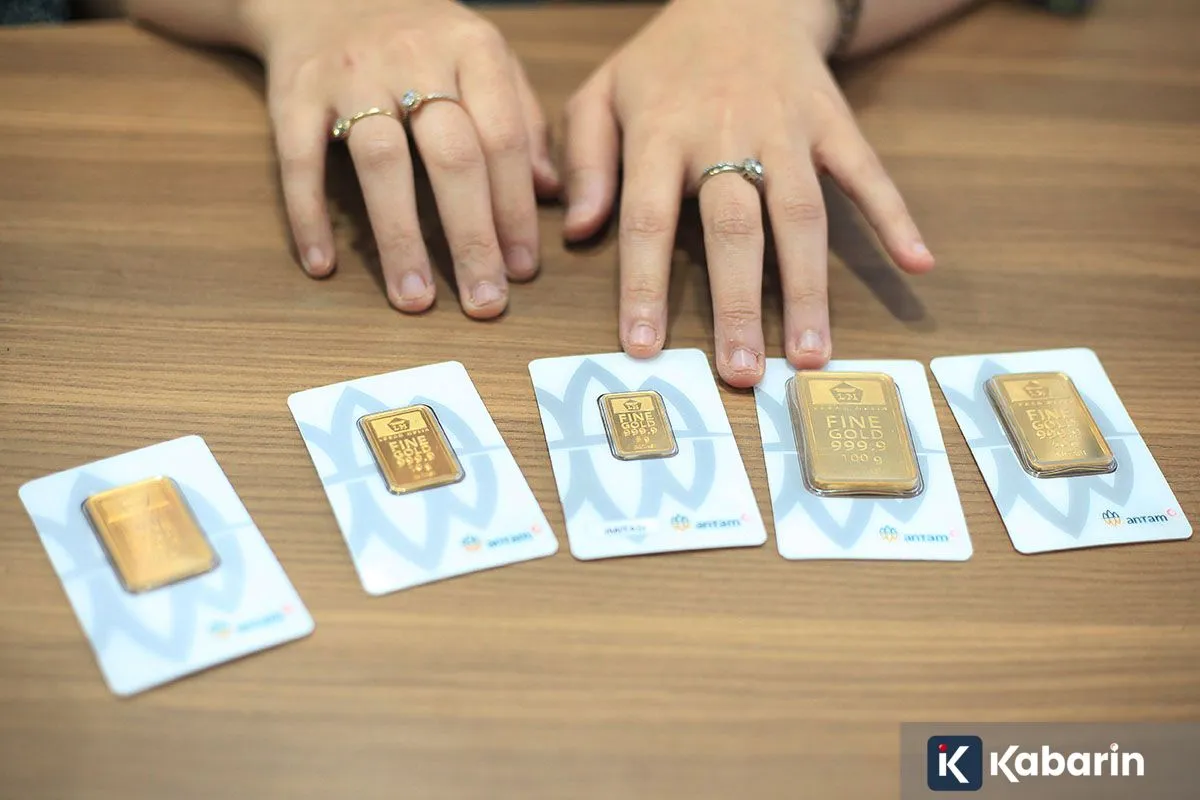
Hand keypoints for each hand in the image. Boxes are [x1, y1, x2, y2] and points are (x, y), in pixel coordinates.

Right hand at [247, 0, 558, 315]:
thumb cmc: (422, 40)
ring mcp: (351, 75)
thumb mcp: (483, 57)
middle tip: (484, 302)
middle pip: (451, 157)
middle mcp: (413, 57)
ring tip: (414, 300)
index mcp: (471, 50)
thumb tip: (552, 194)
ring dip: (400, 239)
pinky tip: (323, 265)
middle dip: (472, 238)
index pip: (503, 140)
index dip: (516, 211)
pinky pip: (299, 159)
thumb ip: (520, 120)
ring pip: (381, 163)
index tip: (524, 271)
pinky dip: (309, 214)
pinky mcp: (294, 92)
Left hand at [562, 0, 934, 386]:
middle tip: (743, 373)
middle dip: (738, 305)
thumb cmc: (665, 62)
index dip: (646, 286)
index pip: (649, 219)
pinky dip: (895, 216)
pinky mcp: (835, 122)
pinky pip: (868, 173)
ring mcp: (788, 128)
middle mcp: (727, 132)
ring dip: (808, 289)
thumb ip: (586, 159)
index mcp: (661, 131)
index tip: (644, 348)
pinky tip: (917, 265)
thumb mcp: (603, 92)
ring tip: (812, 356)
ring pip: (801, 215)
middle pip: (735, 229)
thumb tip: (581, 232)